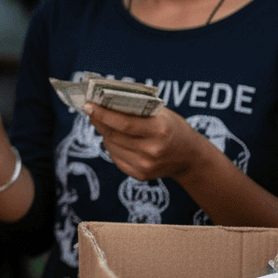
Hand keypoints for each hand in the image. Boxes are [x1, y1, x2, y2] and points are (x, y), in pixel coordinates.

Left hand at [85, 103, 209, 181]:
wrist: (189, 157)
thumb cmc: (172, 128)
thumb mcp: (161, 114)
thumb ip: (136, 108)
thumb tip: (105, 101)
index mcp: (159, 130)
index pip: (123, 123)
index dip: (102, 114)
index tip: (88, 105)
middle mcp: (152, 150)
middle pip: (114, 134)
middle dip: (99, 121)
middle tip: (90, 110)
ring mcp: (145, 165)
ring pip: (111, 146)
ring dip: (104, 133)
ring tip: (103, 122)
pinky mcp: (140, 175)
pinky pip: (116, 157)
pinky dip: (112, 146)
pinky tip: (115, 138)